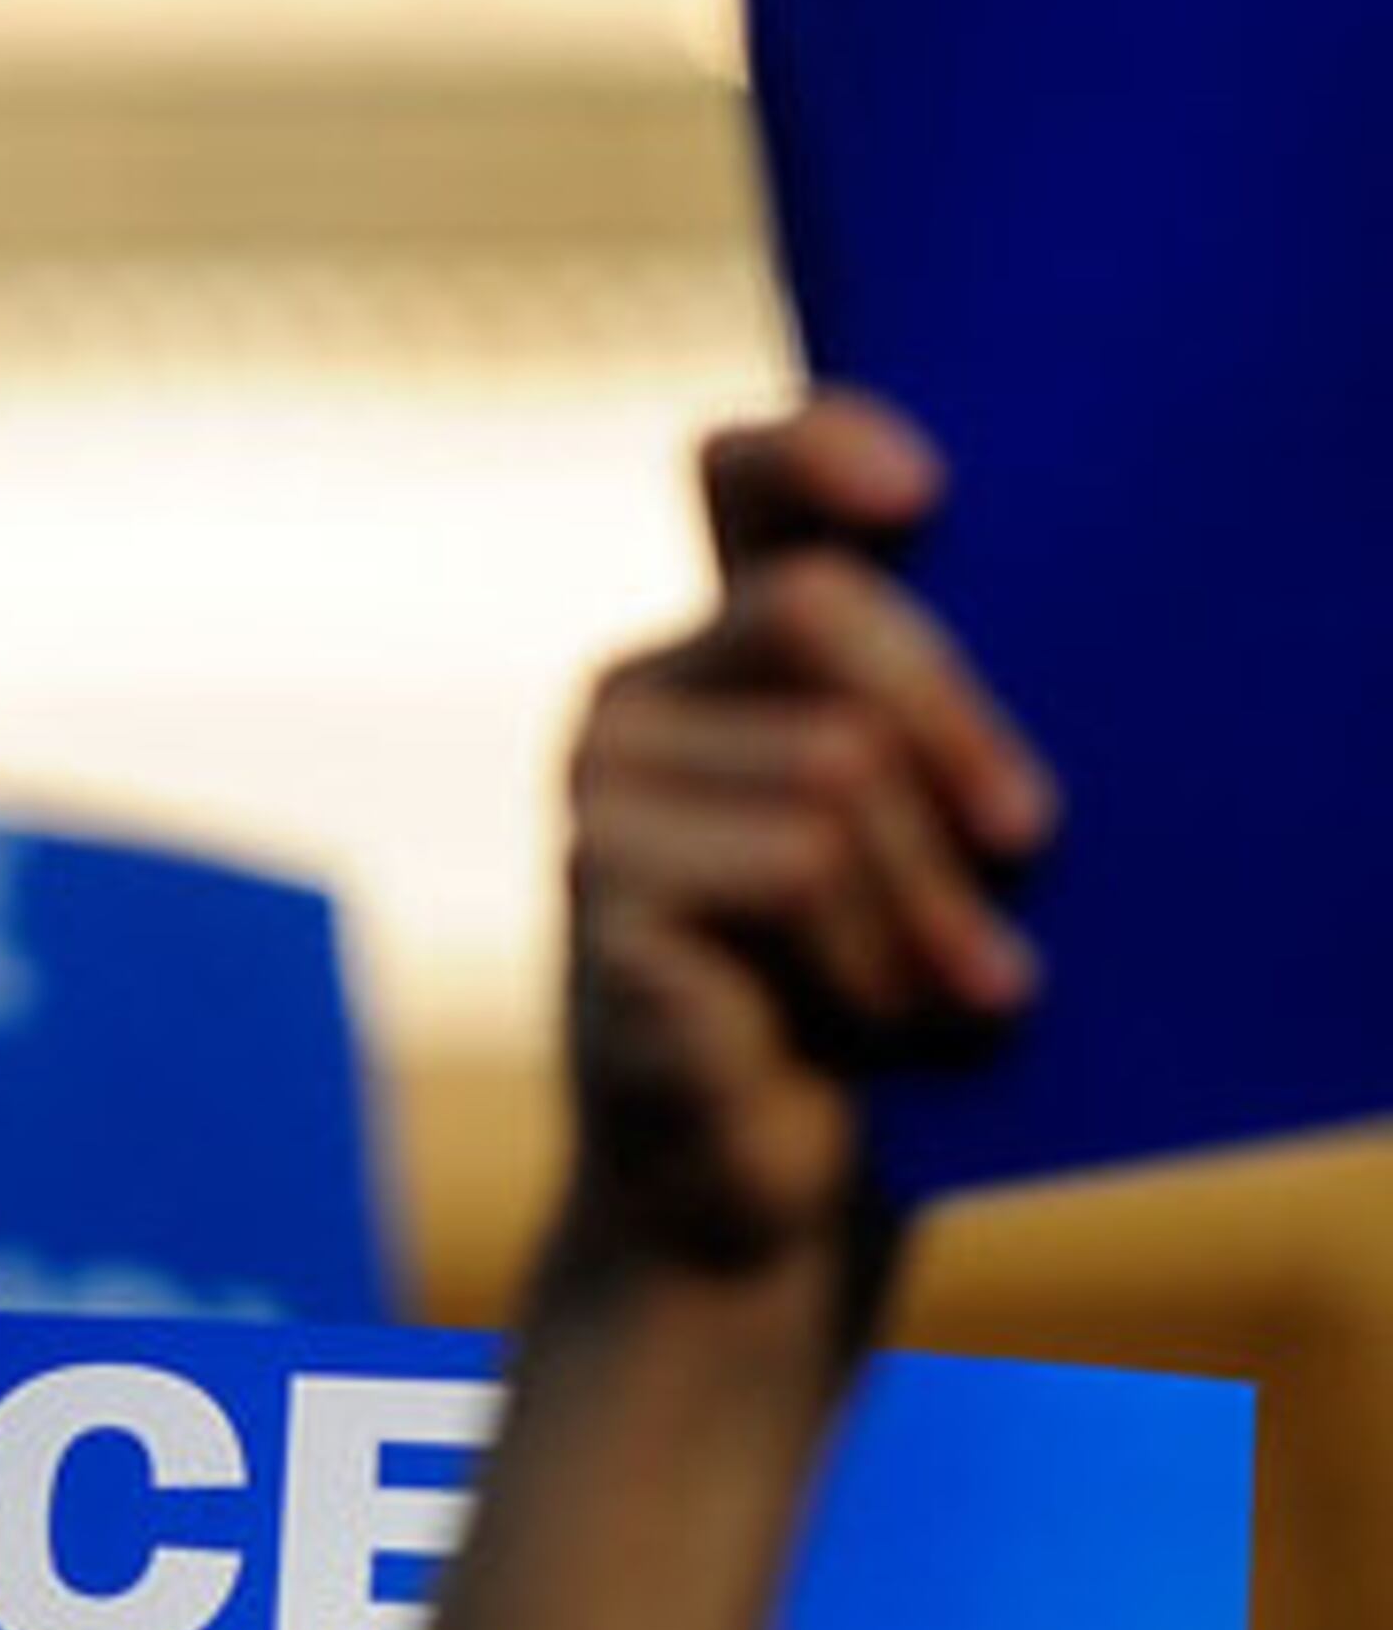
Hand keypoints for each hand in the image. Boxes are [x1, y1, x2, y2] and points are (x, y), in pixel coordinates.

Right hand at [562, 390, 1057, 1284]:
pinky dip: (876, 958)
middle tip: (1033, 841)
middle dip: (957, 726)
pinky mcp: (602, 895)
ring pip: (831, 764)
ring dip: (933, 898)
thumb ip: (913, 722)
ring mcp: (596, 793)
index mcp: (715, 650)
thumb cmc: (856, 993)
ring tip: (970, 993)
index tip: (925, 502)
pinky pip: (793, 870)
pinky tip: (884, 1028)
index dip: (825, 447)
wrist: (753, 1182)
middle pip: (817, 606)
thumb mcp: (905, 834)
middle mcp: (633, 696)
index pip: (743, 474)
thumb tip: (1000, 690)